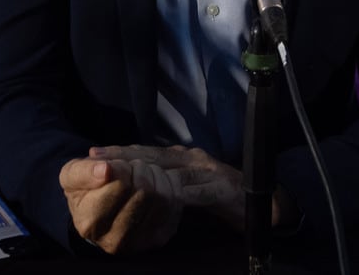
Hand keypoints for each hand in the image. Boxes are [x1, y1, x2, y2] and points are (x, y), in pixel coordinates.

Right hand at [59, 151, 183, 253]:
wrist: (100, 210)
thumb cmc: (86, 189)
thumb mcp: (73, 175)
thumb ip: (83, 171)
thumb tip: (105, 169)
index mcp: (91, 222)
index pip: (120, 184)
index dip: (121, 166)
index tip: (113, 164)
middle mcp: (116, 240)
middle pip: (145, 190)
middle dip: (140, 168)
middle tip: (130, 166)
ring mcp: (142, 241)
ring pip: (163, 196)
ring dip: (157, 174)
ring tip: (143, 171)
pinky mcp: (162, 235)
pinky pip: (176, 202)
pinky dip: (170, 183)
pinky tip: (157, 180)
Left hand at [91, 144, 245, 229]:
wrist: (264, 205)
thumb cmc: (220, 198)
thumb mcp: (188, 186)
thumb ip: (165, 182)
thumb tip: (133, 184)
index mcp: (182, 157)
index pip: (146, 152)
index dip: (120, 152)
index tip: (93, 154)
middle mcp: (192, 159)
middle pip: (152, 157)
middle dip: (123, 158)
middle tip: (97, 160)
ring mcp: (207, 172)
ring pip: (169, 172)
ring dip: (143, 177)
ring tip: (119, 179)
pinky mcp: (220, 189)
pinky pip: (194, 192)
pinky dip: (174, 195)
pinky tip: (158, 198)